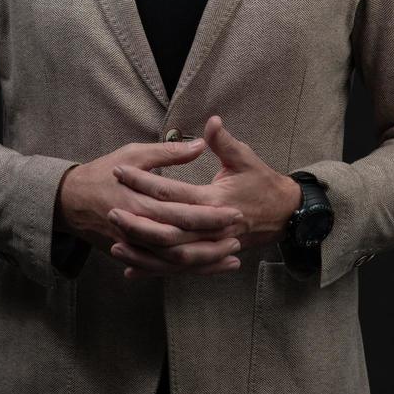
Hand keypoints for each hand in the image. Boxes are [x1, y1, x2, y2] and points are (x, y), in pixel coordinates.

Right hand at [55, 137, 243, 270]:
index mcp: (140, 200)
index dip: (210, 214)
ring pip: (175, 261)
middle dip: (213, 239)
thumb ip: (168, 152)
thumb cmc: (104, 172)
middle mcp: (137, 227)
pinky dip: (187, 271)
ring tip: (233, 257)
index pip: (182, 211)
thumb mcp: (134, 153)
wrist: (70, 201)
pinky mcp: (133, 255)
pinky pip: (163, 268)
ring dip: (205, 261)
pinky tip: (209, 268)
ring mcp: (134, 246)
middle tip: (239, 233)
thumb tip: (200, 144)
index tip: (235, 211)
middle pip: (182, 240)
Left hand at [110, 115, 302, 278]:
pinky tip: (130, 270)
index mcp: (215, 201)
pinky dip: (154, 270)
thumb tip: (211, 122)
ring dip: (142, 252)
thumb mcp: (245, 158)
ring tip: (115, 243)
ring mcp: (210, 247)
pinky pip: (177, 268)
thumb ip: (224, 141)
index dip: (144, 181)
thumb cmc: (262, 183)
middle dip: (137, 222)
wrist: (283, 214)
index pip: (172, 192)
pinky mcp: (208, 257)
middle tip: (110, 210)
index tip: (120, 170)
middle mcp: (211, 228)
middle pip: (167, 230)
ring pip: (170, 256)